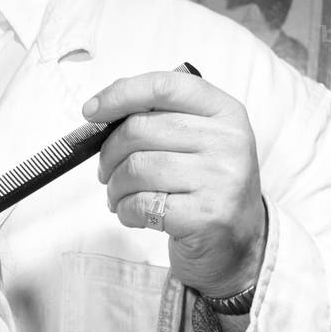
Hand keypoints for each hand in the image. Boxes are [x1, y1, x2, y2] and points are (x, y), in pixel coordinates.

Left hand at [84, 70, 266, 297]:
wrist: (239, 245)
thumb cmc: (203, 187)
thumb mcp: (196, 142)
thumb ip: (158, 119)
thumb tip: (98, 112)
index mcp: (225, 112)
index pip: (165, 86)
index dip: (121, 94)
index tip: (91, 111)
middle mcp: (229, 141)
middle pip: (140, 129)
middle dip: (109, 153)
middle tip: (106, 170)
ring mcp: (222, 179)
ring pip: (136, 168)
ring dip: (115, 186)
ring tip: (119, 195)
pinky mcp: (208, 216)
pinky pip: (141, 203)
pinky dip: (125, 210)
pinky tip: (134, 214)